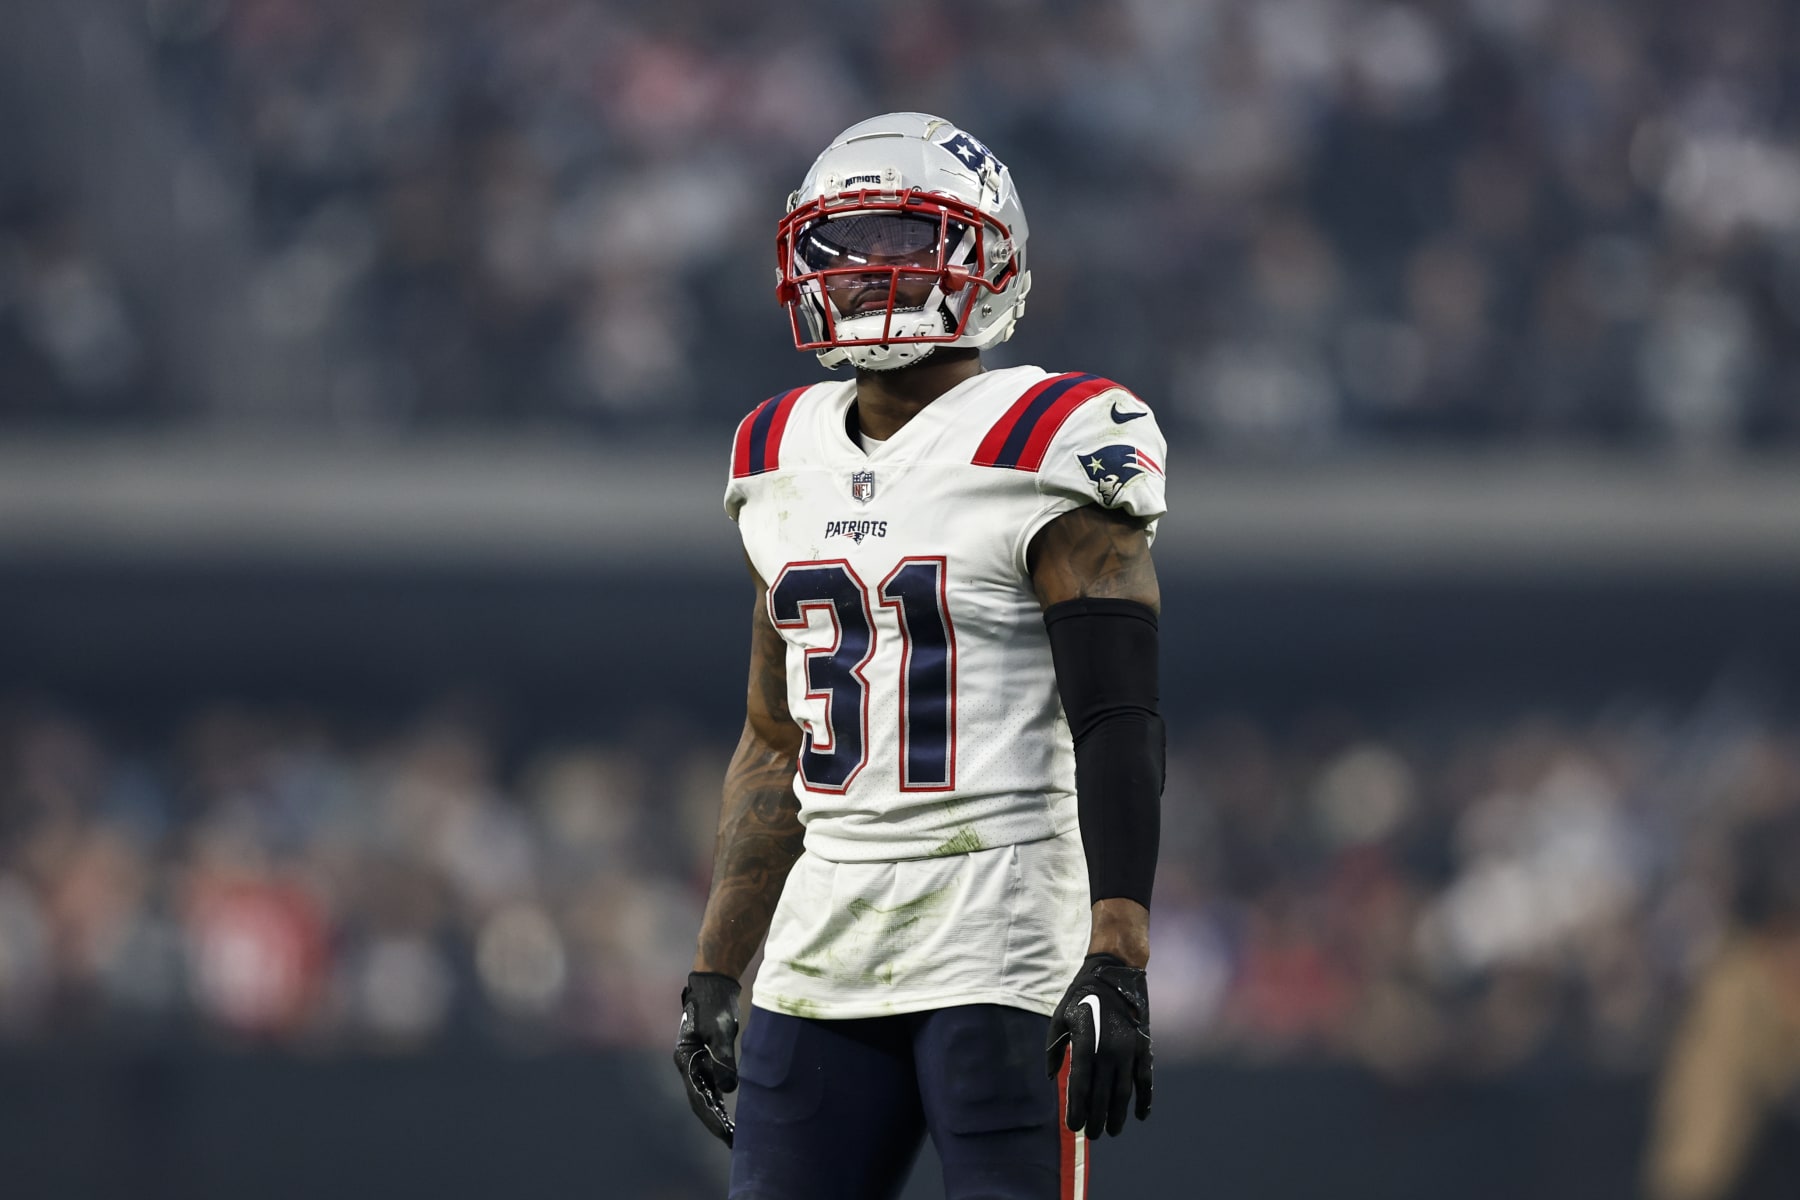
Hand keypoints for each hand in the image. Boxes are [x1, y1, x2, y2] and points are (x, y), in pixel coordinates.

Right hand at [674, 971, 740, 1146]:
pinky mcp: (707, 1058)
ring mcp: (696, 1063)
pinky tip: (729, 1113)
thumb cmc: (714, 1004)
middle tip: (733, 1142)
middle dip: (715, 1122)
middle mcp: (688, 1065)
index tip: (725, 1134)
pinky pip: (713, 1084)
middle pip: (700, 1100)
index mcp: (685, 1059)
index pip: (698, 1096)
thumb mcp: (719, 1030)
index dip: (711, 1117)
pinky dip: (720, 1099)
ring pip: (706, 1095)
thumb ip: (723, 1059)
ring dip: (718, 1114)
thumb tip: (729, 1089)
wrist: (713, 985)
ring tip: (733, 1135)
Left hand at [1045, 953, 1152, 1137]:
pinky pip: (1146, 1079)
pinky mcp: (1143, 1046)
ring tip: (1112, 1131)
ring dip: (1118, 1114)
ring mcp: (1128, 1049)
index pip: (1080, 1085)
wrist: (1116, 972)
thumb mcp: (1060, 1017)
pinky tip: (1140, 1115)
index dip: (1077, 1109)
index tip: (1073, 1126)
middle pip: (1103, 1094)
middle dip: (1097, 1118)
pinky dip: (1144, 1099)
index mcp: (1085, 1042)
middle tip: (1092, 1134)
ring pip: (1124, 1091)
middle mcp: (1108, 1050)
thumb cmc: (1082, 995)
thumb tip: (1051, 1077)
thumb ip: (1054, 1049)